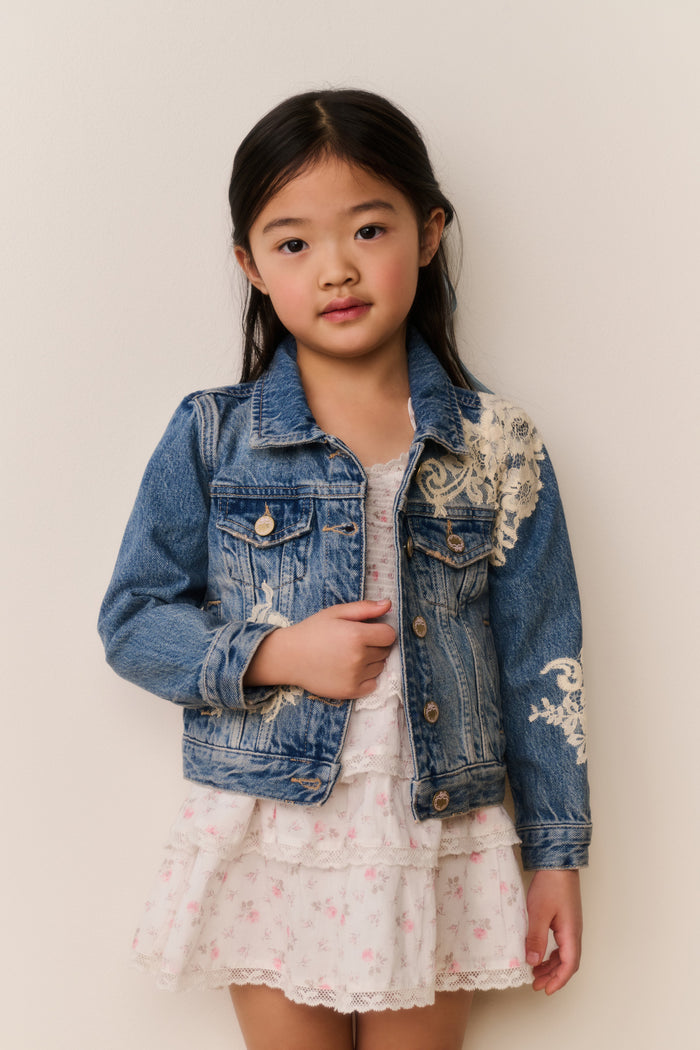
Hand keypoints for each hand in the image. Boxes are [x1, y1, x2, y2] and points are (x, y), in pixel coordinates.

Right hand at [245, 598, 395, 699]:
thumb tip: (389, 604)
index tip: (368, 631)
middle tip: (354, 643)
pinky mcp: (350, 691)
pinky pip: (373, 684)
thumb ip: (365, 608)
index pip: (389, 635)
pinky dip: (366, 678)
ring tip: (349, 656)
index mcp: (357, 635)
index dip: (381, 631)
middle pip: (385, 651)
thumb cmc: (312, 630)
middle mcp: (359, 657)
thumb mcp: (336, 613)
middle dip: (375, 645)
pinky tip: (350, 670)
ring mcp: (355, 676)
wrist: (289, 657)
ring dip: (371, 661)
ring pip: (380, 667)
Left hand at [525, 869, 582, 993]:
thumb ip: (536, 938)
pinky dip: (550, 953)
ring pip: (564, 954)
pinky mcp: (564, 919)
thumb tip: (533, 962)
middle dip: (553, 976)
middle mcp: (574, 932)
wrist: (558, 863)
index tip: (546, 990)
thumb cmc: (551, 885)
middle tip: (537, 985)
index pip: (569, 965)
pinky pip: (560, 944)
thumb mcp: (539, 912)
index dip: (558, 980)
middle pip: (567, 962)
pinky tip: (539, 954)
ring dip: (551, 966)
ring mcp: (570, 926)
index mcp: (571, 933)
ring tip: (535, 973)